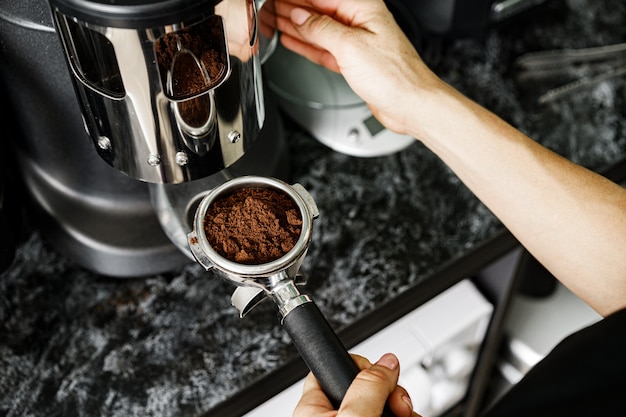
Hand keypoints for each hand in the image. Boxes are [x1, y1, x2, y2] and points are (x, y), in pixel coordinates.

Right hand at [273, 0, 439, 138]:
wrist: (411, 104)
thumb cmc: (395, 76)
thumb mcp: (350, 47)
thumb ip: (322, 29)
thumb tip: (301, 16)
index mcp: (364, 8)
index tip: (277, 0)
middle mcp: (361, 22)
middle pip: (319, 10)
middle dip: (293, 8)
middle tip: (269, 7)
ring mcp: (357, 43)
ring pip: (319, 30)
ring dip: (296, 26)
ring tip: (274, 20)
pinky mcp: (354, 62)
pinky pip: (324, 48)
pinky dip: (307, 45)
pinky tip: (293, 39)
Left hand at [293, 353, 421, 416]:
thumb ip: (368, 387)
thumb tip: (387, 362)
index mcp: (314, 409)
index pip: (334, 368)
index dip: (362, 366)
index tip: (383, 373)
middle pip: (368, 387)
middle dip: (392, 392)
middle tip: (399, 406)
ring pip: (384, 407)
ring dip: (403, 409)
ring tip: (407, 416)